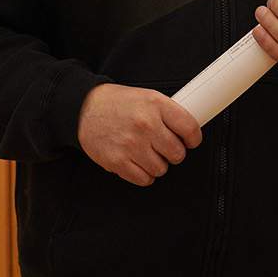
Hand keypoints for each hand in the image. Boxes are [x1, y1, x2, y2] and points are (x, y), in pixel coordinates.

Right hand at [76, 84, 201, 186]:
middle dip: (174, 153)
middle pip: (178, 153)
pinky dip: (144, 174)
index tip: (190, 141)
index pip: (190, 128)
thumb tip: (190, 132)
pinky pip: (144, 179)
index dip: (193, 139)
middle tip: (164, 147)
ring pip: (162, 169)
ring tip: (147, 152)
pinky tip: (138, 162)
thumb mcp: (148, 97)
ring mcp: (131, 144)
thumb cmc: (118, 103)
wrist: (84, 108)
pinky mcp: (118, 161)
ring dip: (158, 164)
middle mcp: (145, 124)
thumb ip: (169, 113)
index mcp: (156, 105)